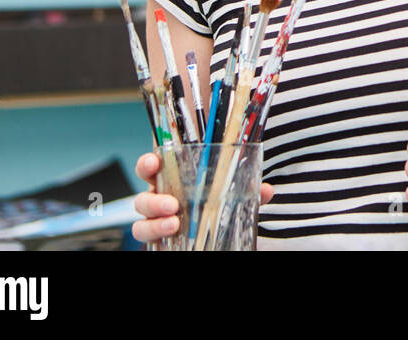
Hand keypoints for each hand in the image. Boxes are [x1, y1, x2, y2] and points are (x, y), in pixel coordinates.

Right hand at [130, 152, 275, 243]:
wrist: (217, 234)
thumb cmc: (217, 203)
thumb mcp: (233, 193)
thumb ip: (247, 190)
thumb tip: (266, 190)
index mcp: (172, 181)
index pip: (151, 169)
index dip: (147, 164)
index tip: (154, 163)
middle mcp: (160, 201)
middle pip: (142, 199)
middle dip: (152, 201)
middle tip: (172, 204)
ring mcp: (158, 223)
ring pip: (141, 225)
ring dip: (154, 224)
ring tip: (174, 224)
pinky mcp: (162, 243)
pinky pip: (151, 244)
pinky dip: (158, 242)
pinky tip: (173, 240)